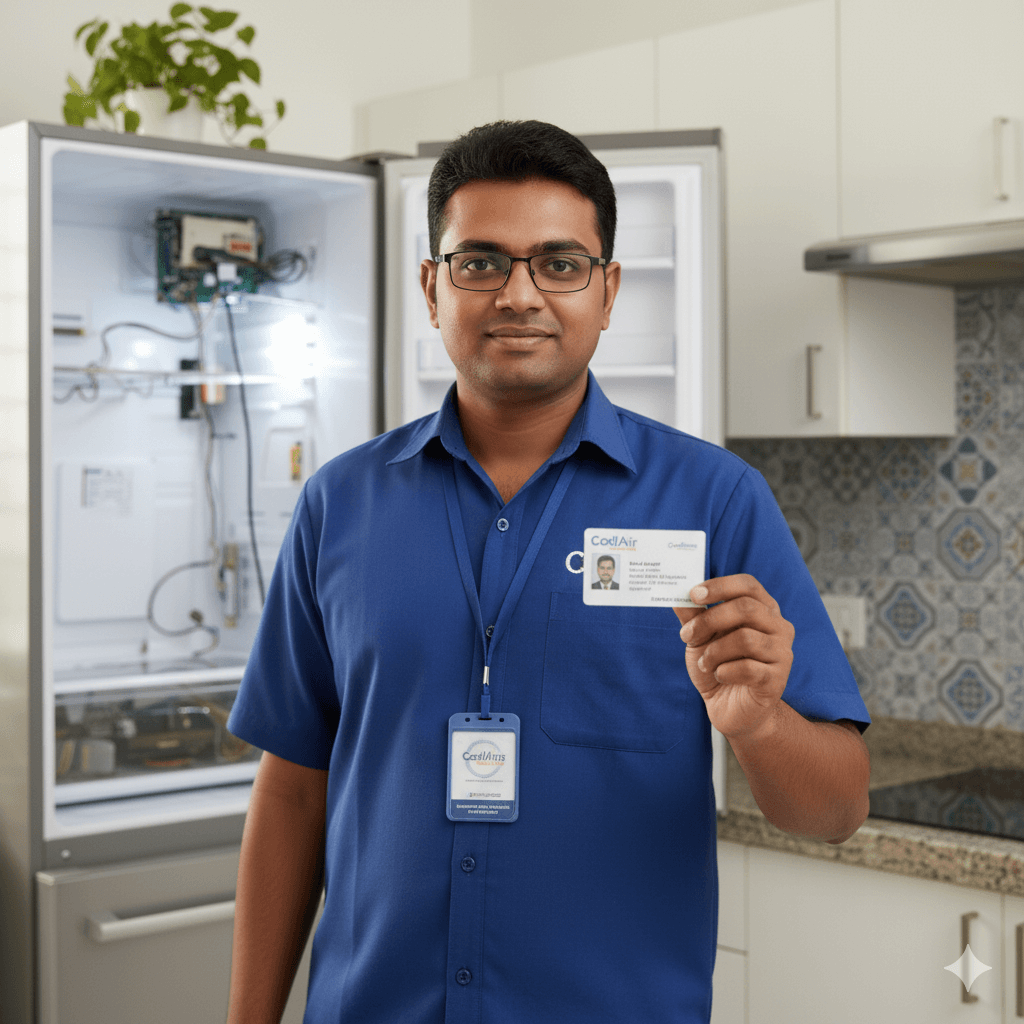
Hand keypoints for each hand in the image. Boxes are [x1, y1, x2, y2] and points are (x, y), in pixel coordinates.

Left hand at [673, 574, 794, 739]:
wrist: (730, 709)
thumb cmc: (719, 667)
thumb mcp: (701, 638)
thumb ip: (692, 616)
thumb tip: (675, 593)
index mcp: (763, 609)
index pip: (748, 585)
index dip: (720, 586)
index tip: (693, 594)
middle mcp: (778, 627)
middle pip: (746, 608)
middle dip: (709, 621)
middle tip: (687, 635)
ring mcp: (782, 653)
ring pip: (745, 638)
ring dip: (714, 652)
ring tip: (705, 663)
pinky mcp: (777, 680)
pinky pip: (748, 668)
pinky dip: (724, 671)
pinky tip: (720, 676)